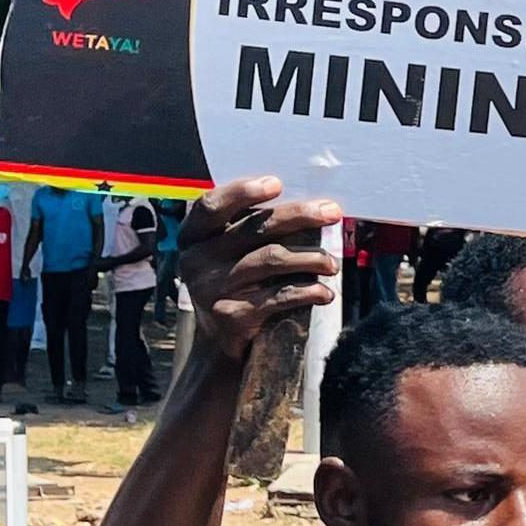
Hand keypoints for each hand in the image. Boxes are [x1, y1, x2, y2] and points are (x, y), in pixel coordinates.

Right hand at [176, 177, 338, 361]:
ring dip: (311, 258)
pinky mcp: (231, 314)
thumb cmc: (236, 284)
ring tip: (331, 263)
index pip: (211, 205)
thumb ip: (252, 228)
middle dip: (299, 216)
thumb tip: (309, 205)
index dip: (242, 192)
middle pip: (253, 229)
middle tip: (332, 213)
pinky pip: (279, 295)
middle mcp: (196, 259)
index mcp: (193, 237)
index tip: (277, 183)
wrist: (220, 342)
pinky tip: (325, 292)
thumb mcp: (231, 253)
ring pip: (271, 259)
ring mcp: (211, 288)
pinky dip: (308, 291)